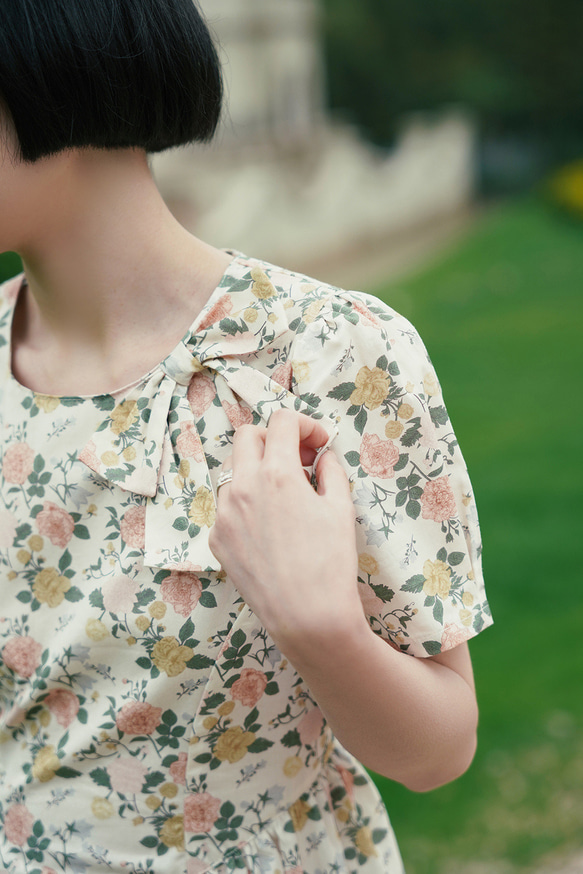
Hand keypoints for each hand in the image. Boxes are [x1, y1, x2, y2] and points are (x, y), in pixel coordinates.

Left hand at [208, 409, 363, 653]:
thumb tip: (322, 456)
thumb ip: (330, 471)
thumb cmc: (330, 563)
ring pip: (234, 472)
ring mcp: (224, 514)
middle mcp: (242, 487)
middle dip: (274, 439)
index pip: (282, 421)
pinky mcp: (217, 539)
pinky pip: (228, 507)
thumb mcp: (341, 509)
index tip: (319, 444)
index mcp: (276, 473)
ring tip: (284, 496)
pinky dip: (247, 504)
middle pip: (248, 436)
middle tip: (299, 461)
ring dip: (257, 471)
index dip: (305, 425)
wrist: (307, 617)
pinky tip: (269, 527)